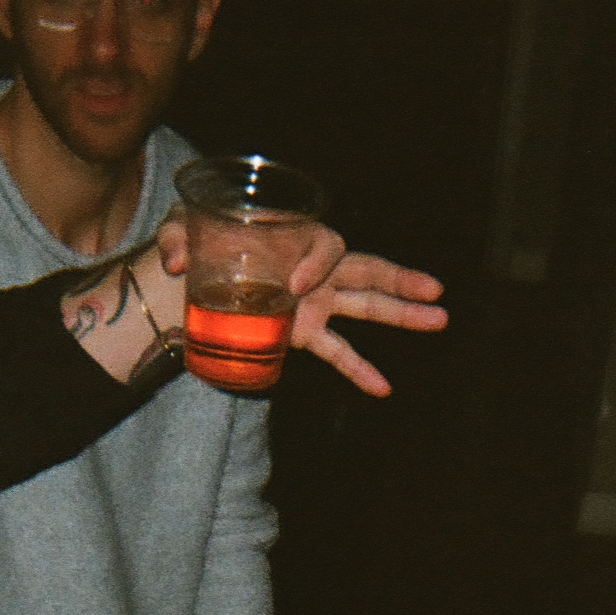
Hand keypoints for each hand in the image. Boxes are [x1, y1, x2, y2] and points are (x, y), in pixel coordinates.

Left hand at [147, 222, 450, 397]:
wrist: (188, 277)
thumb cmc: (194, 243)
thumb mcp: (182, 227)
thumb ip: (178, 238)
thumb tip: (176, 260)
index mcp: (294, 234)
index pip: (325, 243)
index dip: (317, 263)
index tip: (293, 284)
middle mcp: (312, 266)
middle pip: (366, 269)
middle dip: (400, 278)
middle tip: (434, 288)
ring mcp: (314, 300)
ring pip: (366, 305)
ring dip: (402, 314)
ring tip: (439, 320)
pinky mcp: (304, 331)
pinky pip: (338, 350)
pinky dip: (359, 368)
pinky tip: (382, 387)